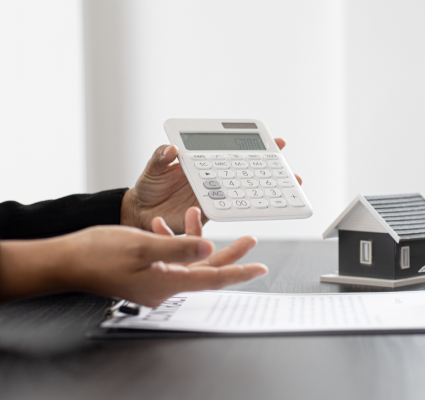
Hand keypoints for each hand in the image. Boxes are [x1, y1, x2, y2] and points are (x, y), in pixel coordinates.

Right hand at [0, 208, 267, 306]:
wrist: (65, 262)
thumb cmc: (98, 254)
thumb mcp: (142, 245)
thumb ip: (178, 247)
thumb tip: (210, 246)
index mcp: (168, 283)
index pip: (214, 278)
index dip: (239, 271)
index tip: (260, 267)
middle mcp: (165, 287)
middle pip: (207, 270)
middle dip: (229, 253)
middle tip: (250, 239)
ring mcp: (155, 282)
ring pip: (189, 262)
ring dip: (195, 239)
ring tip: (197, 214)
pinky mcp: (145, 274)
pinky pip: (169, 259)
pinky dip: (172, 241)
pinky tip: (161, 224)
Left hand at [121, 138, 302, 233]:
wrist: (141, 216)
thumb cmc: (147, 189)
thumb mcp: (152, 170)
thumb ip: (160, 158)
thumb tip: (172, 150)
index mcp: (203, 163)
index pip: (233, 151)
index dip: (256, 146)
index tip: (277, 143)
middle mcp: (213, 178)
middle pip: (247, 171)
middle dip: (272, 170)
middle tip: (291, 171)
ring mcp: (214, 195)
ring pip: (245, 191)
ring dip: (267, 191)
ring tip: (287, 189)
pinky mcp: (210, 213)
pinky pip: (232, 210)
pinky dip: (247, 208)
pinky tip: (262, 207)